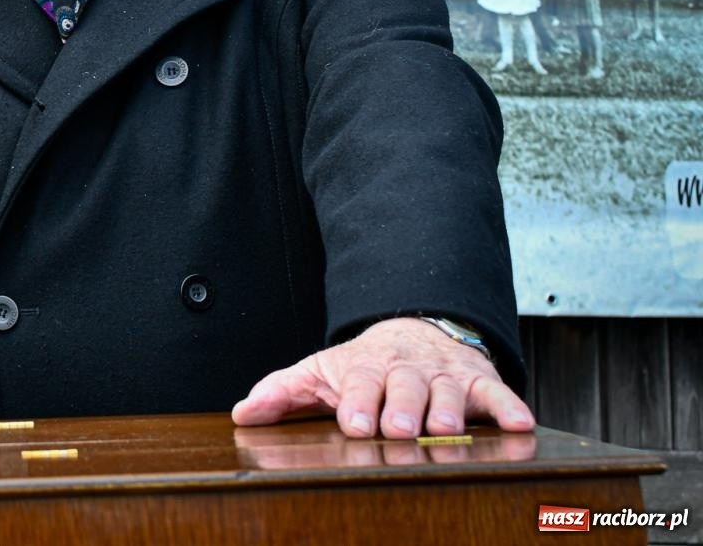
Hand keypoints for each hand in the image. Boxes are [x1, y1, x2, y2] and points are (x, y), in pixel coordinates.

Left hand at [230, 317, 534, 438]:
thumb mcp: (319, 372)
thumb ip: (282, 392)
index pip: (359, 384)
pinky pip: (497, 394)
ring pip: (448, 393)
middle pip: (405, 389)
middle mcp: (406, 370)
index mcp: (364, 367)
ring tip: (444, 432)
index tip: (355, 424)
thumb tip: (242, 413)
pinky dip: (509, 407)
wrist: (414, 330)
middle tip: (398, 429)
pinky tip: (520, 424)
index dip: (358, 403)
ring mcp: (443, 374)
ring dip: (447, 411)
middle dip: (402, 409)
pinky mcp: (478, 381)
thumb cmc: (363, 366)